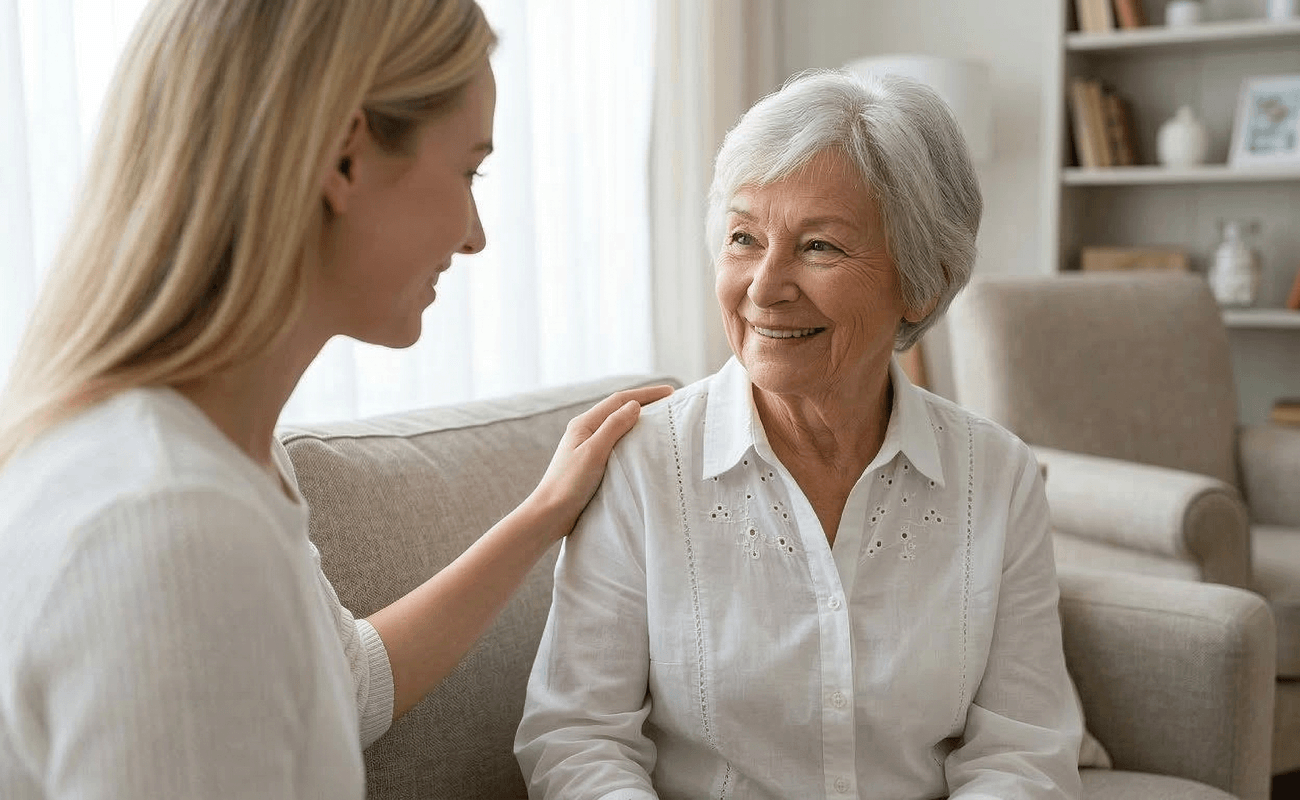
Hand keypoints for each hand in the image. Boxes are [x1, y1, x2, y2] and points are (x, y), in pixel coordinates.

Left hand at [532, 385, 673, 533]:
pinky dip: (632, 438)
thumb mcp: (593, 452)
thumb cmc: (568, 484)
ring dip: (639, 419)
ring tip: (661, 420)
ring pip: (618, 426)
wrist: (550, 514)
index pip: (619, 400)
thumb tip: (635, 405)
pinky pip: (617, 443)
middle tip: (670, 402)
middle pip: (619, 409)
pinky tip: (642, 445)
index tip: (671, 392)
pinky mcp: (592, 463)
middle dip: (645, 402)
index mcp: (584, 424)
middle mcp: (585, 431)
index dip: (646, 394)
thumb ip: (613, 427)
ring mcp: (588, 447)